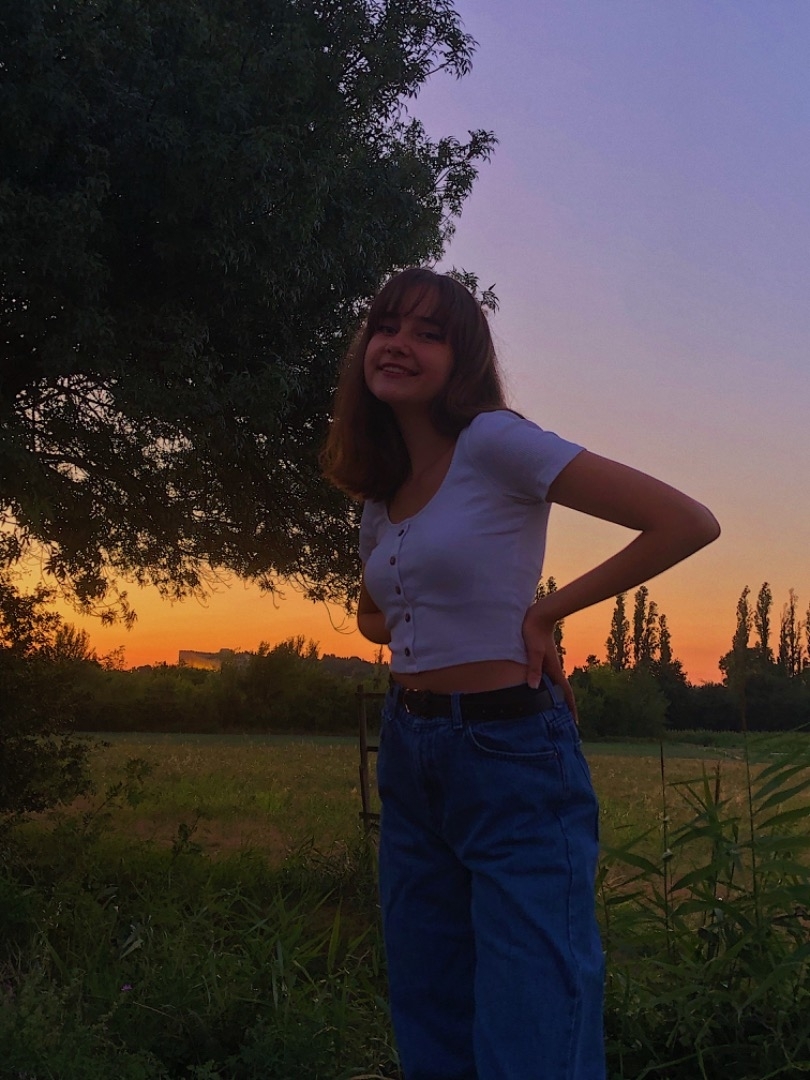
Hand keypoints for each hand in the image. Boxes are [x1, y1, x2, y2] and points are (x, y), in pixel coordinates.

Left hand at [522, 600, 577, 721]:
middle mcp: (553, 669)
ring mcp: (548, 664)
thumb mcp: (532, 651)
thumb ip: (533, 668)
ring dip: (557, 699)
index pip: (566, 694)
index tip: (575, 724)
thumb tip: (533, 687)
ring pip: (554, 687)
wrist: (538, 615)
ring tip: (556, 712)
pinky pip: (546, 679)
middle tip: (567, 725)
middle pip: (562, 693)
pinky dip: (547, 689)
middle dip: (566, 708)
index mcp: (553, 669)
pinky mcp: (541, 659)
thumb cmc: (533, 631)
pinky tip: (541, 692)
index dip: (570, 709)